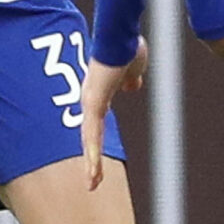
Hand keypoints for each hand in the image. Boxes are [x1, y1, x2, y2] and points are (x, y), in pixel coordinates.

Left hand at [78, 41, 147, 190]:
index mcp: (99, 94)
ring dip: (91, 165)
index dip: (97, 139)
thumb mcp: (134, 67)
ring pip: (89, 141)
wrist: (119, 38)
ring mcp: (89, 105)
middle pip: (90, 136)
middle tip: (91, 179)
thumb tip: (132, 86)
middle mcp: (90, 102)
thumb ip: (132, 78)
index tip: (95, 153)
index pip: (97, 123)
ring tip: (91, 186)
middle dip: (90, 158)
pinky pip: (91, 137)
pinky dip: (92, 157)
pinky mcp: (92, 105)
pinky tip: (91, 174)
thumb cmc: (126, 47)